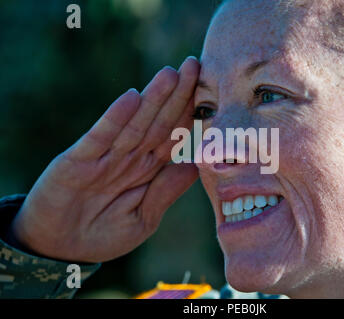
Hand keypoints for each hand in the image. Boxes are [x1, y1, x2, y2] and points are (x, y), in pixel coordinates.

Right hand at [9, 57, 199, 262]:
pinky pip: (100, 138)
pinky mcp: (78, 161)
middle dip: (177, 95)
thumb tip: (195, 165)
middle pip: (158, 122)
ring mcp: (105, 158)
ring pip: (135, 124)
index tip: (209, 91)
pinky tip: (131, 99)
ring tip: (171, 74)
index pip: (173, 136)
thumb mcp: (143, 219)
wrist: (60, 249)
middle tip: (194, 65)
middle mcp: (129, 158)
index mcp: (147, 170)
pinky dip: (115, 119)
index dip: (190, 114)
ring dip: (152, 99)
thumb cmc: (104, 235)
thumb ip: (166, 192)